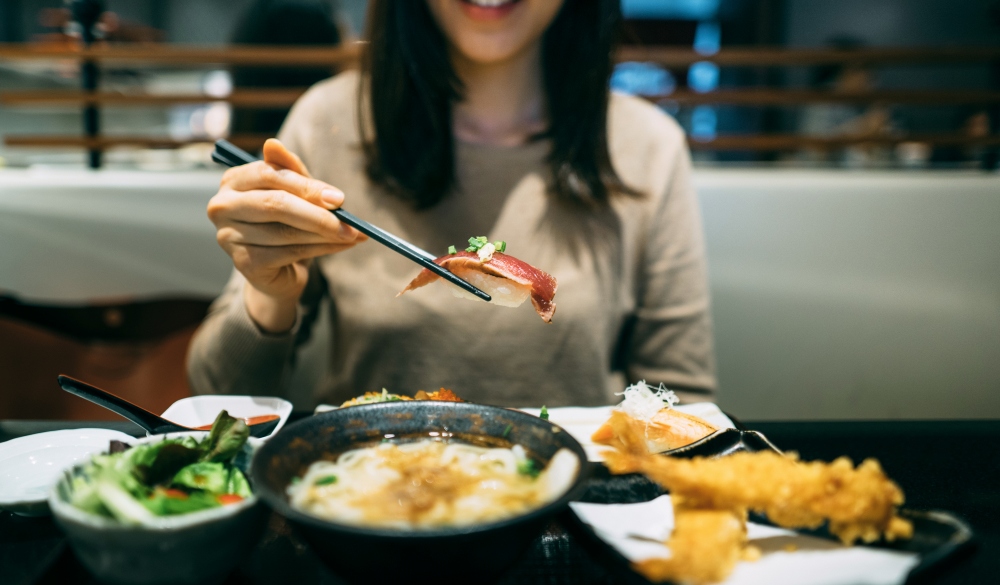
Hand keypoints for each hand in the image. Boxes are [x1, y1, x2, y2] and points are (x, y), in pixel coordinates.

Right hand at [207, 139, 364, 331]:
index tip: (339, 198)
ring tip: (351, 234)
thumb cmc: (286, 221)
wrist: (278, 268)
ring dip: (325, 234)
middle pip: (275, 204)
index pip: (268, 174)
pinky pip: (288, 253)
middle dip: (318, 214)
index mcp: (233, 181)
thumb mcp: (293, 191)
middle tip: (349, 222)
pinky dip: (321, 250)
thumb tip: (272, 143)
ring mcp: (229, 237)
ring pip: (285, 232)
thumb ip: (290, 170)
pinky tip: (340, 246)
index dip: (306, 186)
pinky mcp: (243, 263)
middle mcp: (223, 207)